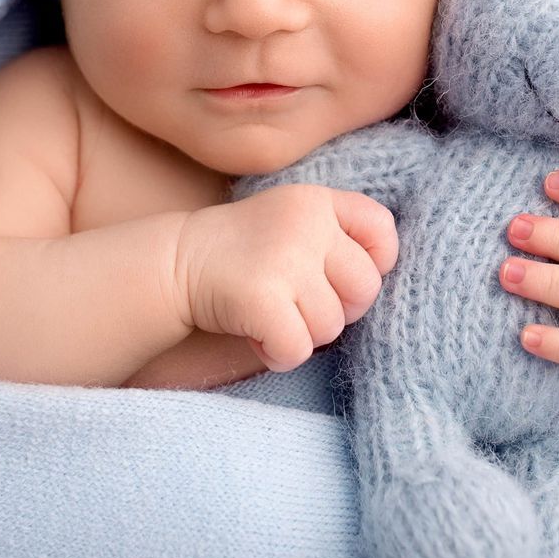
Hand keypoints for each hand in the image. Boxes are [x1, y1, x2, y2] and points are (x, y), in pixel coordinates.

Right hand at [172, 185, 398, 373]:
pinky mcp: (262, 298)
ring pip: (331, 327)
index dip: (376, 262)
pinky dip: (279, 355)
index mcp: (317, 202)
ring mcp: (285, 261)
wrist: (176, 261)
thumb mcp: (291, 218)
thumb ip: (336, 235)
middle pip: (365, 290)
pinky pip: (299, 350)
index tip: (342, 277)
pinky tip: (258, 335)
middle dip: (339, 310)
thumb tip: (381, 278)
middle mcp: (307, 225)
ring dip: (303, 335)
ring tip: (271, 315)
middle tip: (300, 305)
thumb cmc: (243, 250)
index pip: (382, 229)